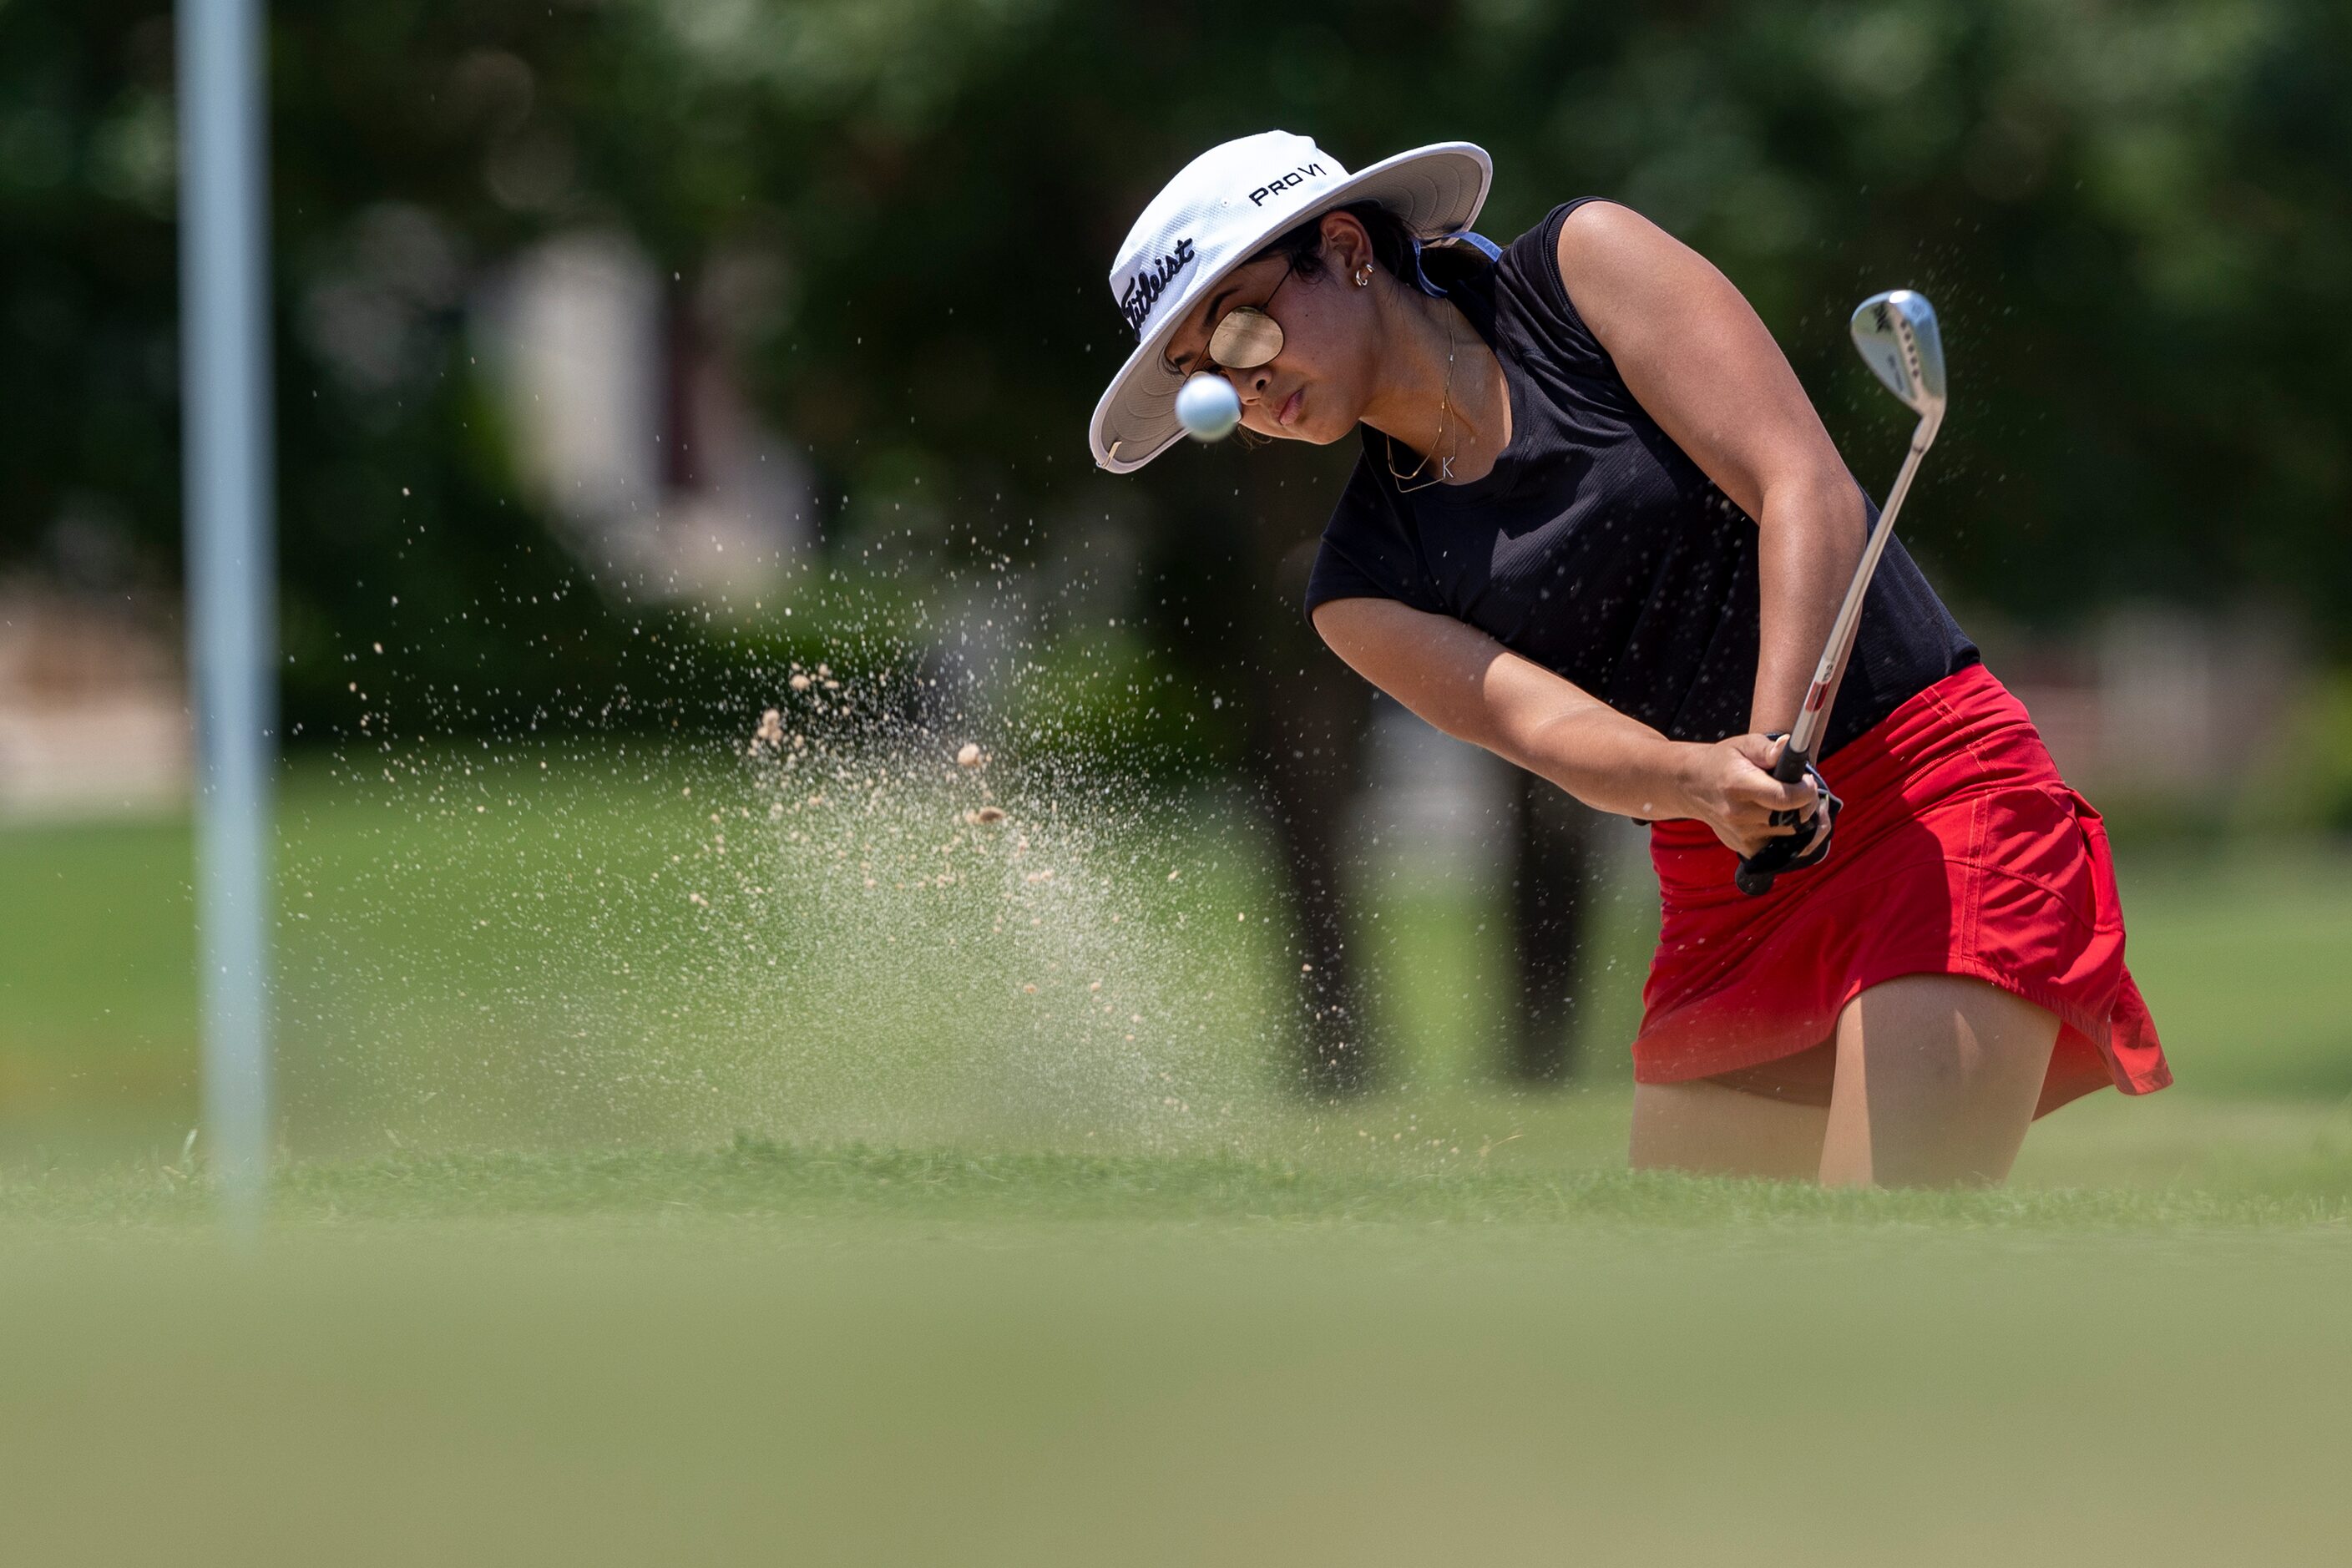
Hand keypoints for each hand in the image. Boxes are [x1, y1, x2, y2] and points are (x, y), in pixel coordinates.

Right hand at [1679, 734, 1820, 857]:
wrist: (1695, 785)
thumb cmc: (1724, 762)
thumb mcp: (1744, 745)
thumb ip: (1768, 749)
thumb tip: (1786, 746)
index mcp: (1739, 786)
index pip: (1785, 798)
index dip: (1806, 791)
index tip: (1807, 780)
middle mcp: (1738, 815)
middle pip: (1793, 819)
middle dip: (1809, 805)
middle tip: (1806, 791)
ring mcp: (1741, 836)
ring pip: (1792, 836)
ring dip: (1803, 821)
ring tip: (1800, 804)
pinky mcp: (1745, 849)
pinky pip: (1782, 849)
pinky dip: (1793, 837)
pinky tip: (1791, 821)